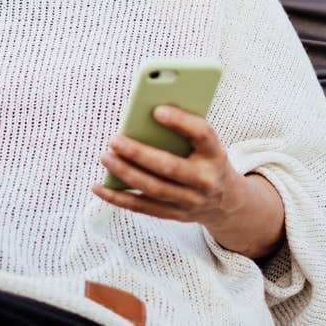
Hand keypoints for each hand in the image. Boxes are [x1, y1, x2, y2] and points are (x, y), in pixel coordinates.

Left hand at [91, 105, 264, 233]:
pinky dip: (118, 198)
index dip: (181, 122)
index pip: (202, 134)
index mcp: (216, 154)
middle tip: (114, 140)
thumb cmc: (206, 160)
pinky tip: (98, 187)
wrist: (227, 202)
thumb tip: (142, 118)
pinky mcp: (175, 215)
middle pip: (171, 167)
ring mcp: (191, 201)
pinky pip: (143, 208)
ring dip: (125, 173)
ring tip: (105, 157)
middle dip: (140, 154)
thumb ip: (183, 130)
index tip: (156, 109)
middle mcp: (206, 180)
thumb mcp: (205, 144)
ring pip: (154, 189)